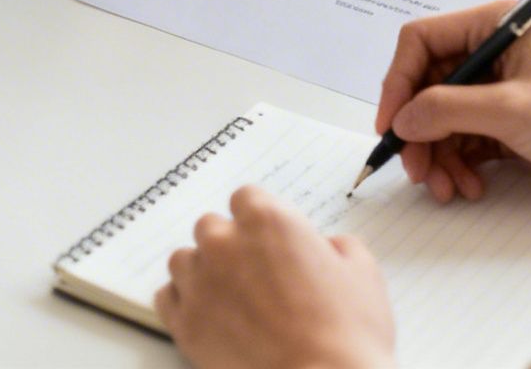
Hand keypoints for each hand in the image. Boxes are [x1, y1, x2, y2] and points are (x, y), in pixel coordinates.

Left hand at [155, 186, 395, 368]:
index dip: (259, 219)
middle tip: (254, 273)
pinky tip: (208, 312)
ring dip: (203, 270)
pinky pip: (168, 296)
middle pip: (211, 226)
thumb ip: (338, 246)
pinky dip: (184, 300)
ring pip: (185, 259)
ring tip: (230, 296)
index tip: (269, 238)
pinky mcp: (185, 322)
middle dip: (230, 244)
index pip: (246, 198)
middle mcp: (225, 243)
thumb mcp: (362, 273)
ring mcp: (200, 282)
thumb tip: (327, 248)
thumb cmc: (346, 333)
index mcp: (267, 219)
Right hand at [375, 8, 530, 204]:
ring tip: (447, 188)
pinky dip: (457, 165)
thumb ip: (447, 110)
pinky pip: (461, 141)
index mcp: (496, 25)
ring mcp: (499, 89)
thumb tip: (403, 119)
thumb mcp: (511, 111)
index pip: (421, 41)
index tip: (391, 124)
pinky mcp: (506, 123)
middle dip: (418, 131)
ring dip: (437, 156)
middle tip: (416, 170)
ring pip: (440, 118)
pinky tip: (469, 187)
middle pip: (426, 85)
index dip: (398, 81)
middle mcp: (493, 52)